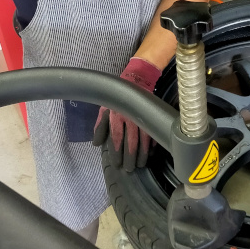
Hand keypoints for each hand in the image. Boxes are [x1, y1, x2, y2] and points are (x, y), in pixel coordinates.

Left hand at [93, 57, 160, 171]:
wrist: (137, 80)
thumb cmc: (118, 97)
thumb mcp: (105, 108)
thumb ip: (100, 126)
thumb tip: (96, 144)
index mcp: (116, 116)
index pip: (117, 138)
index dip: (117, 152)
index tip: (117, 163)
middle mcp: (130, 118)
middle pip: (131, 142)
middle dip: (130, 157)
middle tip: (129, 169)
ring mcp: (142, 118)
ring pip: (144, 140)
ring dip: (142, 154)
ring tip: (141, 164)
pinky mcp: (152, 117)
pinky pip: (153, 133)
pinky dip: (153, 144)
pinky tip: (151, 153)